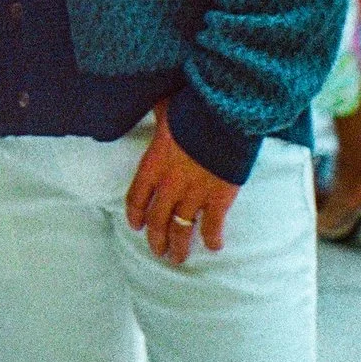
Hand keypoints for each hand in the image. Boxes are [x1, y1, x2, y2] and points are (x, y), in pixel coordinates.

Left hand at [124, 100, 239, 264]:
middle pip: (157, 219)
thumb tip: (155, 103)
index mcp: (153, 163)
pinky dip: (212, 238)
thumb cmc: (193, 106)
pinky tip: (214, 246)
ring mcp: (195, 192)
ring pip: (181, 227)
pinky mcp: (219, 197)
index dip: (135, 214)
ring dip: (179, 245)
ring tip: (178, 258)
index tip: (136, 226)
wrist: (225, 113)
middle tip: (158, 250)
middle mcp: (170, 183)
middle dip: (156, 238)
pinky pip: (213, 225)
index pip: (137, 196)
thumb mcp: (164, 107)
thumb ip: (158, 114)